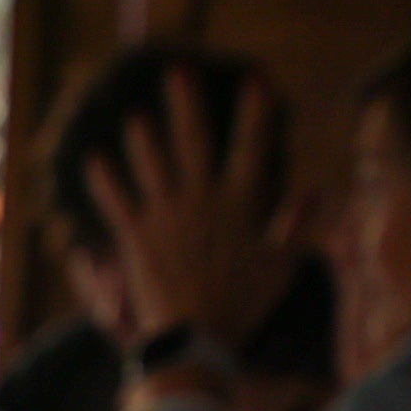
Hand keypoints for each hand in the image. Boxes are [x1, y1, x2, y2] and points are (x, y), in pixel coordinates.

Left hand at [85, 70, 302, 352]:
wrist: (196, 338)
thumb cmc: (244, 305)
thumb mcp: (281, 267)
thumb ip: (297, 225)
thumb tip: (317, 191)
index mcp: (240, 204)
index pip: (251, 148)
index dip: (255, 114)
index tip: (256, 81)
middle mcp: (201, 200)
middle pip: (192, 141)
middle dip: (185, 104)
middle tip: (177, 71)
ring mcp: (166, 216)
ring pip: (151, 164)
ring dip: (143, 138)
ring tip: (137, 116)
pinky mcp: (137, 236)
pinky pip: (117, 201)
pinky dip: (104, 180)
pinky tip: (93, 159)